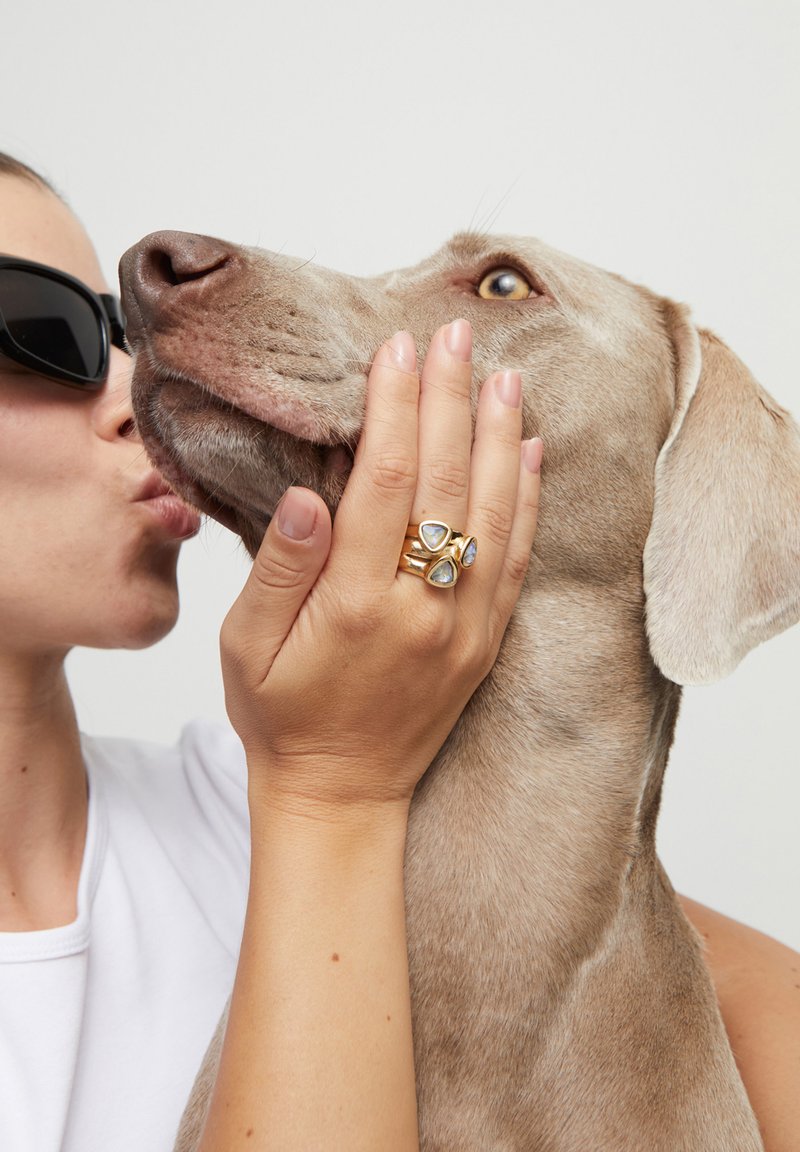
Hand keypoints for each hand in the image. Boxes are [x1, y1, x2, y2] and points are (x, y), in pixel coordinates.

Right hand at [219, 319, 541, 815]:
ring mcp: (465, 627)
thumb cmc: (283, 718)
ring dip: (501, 437)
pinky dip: (528, 500)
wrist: (341, 796)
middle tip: (456, 334)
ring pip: (495, 513)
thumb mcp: (248, 649)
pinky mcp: (486, 643)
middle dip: (451, 400)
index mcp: (358, 604)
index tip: (398, 351)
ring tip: (503, 374)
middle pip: (446, 483)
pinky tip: (530, 451)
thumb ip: (282, 569)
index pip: (385, 483)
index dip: (396, 410)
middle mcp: (424, 609)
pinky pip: (516, 560)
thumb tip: (309, 494)